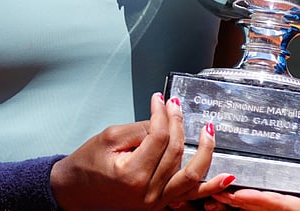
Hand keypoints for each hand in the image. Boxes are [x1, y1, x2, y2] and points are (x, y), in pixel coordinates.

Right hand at [52, 93, 236, 209]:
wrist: (73, 192)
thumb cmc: (86, 167)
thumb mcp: (109, 138)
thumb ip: (141, 128)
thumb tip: (164, 118)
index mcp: (132, 175)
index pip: (158, 137)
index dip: (162, 114)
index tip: (161, 100)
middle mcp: (146, 193)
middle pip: (175, 151)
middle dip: (177, 123)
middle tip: (175, 106)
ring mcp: (155, 202)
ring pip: (190, 175)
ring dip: (204, 151)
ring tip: (208, 130)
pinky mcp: (159, 205)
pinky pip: (190, 196)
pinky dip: (211, 188)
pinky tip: (227, 177)